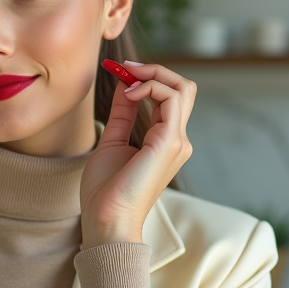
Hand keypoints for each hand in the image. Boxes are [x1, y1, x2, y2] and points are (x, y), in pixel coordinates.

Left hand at [79, 62, 195, 247]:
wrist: (107, 220)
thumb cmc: (105, 191)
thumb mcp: (112, 141)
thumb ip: (122, 114)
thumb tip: (126, 85)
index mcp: (165, 141)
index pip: (170, 97)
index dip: (148, 77)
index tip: (120, 71)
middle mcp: (177, 140)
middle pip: (182, 87)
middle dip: (154, 70)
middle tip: (125, 67)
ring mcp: (177, 141)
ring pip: (182, 88)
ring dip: (152, 74)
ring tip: (127, 80)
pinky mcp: (170, 142)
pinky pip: (171, 98)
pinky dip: (150, 87)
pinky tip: (129, 94)